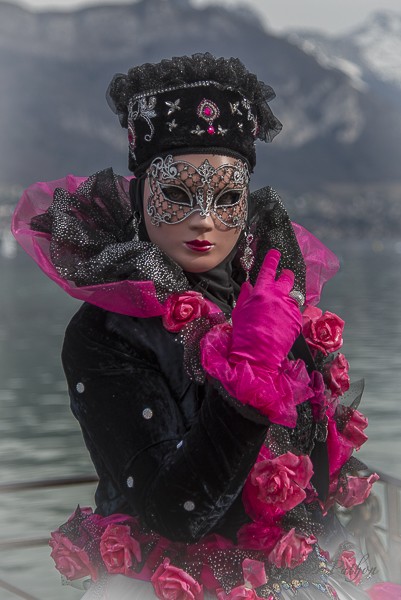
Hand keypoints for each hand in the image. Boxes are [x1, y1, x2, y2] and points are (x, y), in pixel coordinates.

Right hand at [230, 249, 301, 371]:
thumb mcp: (239, 311)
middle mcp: (279, 297)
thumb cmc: (244, 334)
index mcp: (262, 292)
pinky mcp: (297, 320)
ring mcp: (290, 309)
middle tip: (283, 277)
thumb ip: (245, 295)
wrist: (257, 356)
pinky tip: (280, 322)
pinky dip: (289, 313)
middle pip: (287, 279)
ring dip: (286, 298)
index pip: (268, 269)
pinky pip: (295, 311)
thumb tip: (249, 285)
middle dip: (285, 276)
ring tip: (278, 308)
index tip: (275, 253)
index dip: (272, 259)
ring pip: (292, 296)